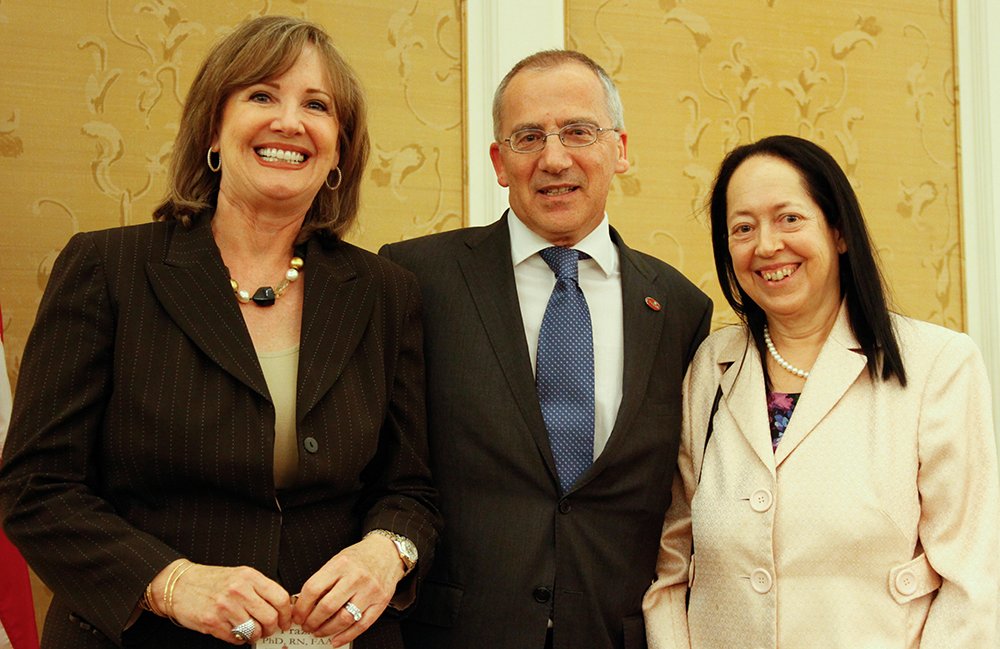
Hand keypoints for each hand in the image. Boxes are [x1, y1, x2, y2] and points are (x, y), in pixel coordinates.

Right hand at [151, 560, 291, 643]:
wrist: (179, 584)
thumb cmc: (211, 581)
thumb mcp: (239, 575)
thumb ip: (259, 588)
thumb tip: (281, 607)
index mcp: (249, 576)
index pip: (280, 598)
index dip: (286, 614)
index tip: (285, 621)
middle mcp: (238, 590)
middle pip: (270, 617)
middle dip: (272, 628)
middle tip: (269, 630)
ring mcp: (225, 607)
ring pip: (254, 631)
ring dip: (256, 635)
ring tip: (251, 631)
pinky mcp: (212, 622)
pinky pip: (236, 639)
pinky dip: (240, 639)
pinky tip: (235, 631)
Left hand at [292, 535, 404, 644]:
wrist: (387, 553)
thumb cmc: (361, 557)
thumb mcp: (338, 560)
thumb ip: (324, 579)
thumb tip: (305, 603)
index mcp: (341, 564)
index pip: (314, 589)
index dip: (302, 607)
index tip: (297, 615)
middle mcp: (356, 577)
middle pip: (327, 606)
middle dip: (312, 621)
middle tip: (307, 626)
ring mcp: (370, 591)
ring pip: (344, 618)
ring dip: (327, 630)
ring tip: (319, 631)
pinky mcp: (380, 602)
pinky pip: (362, 625)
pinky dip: (346, 636)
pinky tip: (336, 639)